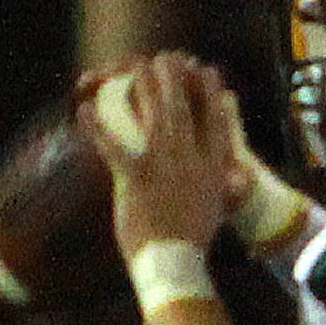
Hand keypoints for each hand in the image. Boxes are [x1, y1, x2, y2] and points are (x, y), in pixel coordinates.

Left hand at [75, 52, 250, 259]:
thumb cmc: (194, 241)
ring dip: (143, 86)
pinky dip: (96, 128)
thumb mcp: (217, 209)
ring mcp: (165, 165)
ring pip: (157, 114)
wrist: (177, 264)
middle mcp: (191, 158)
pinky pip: (114, 146)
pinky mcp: (138, 178)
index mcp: (213, 165)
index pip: (216, 119)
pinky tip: (84, 111)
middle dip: (172, 78)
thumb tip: (242, 178)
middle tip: (162, 60)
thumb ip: (227, 187)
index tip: (208, 73)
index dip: (211, 92)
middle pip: (183, 106)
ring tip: (132, 68)